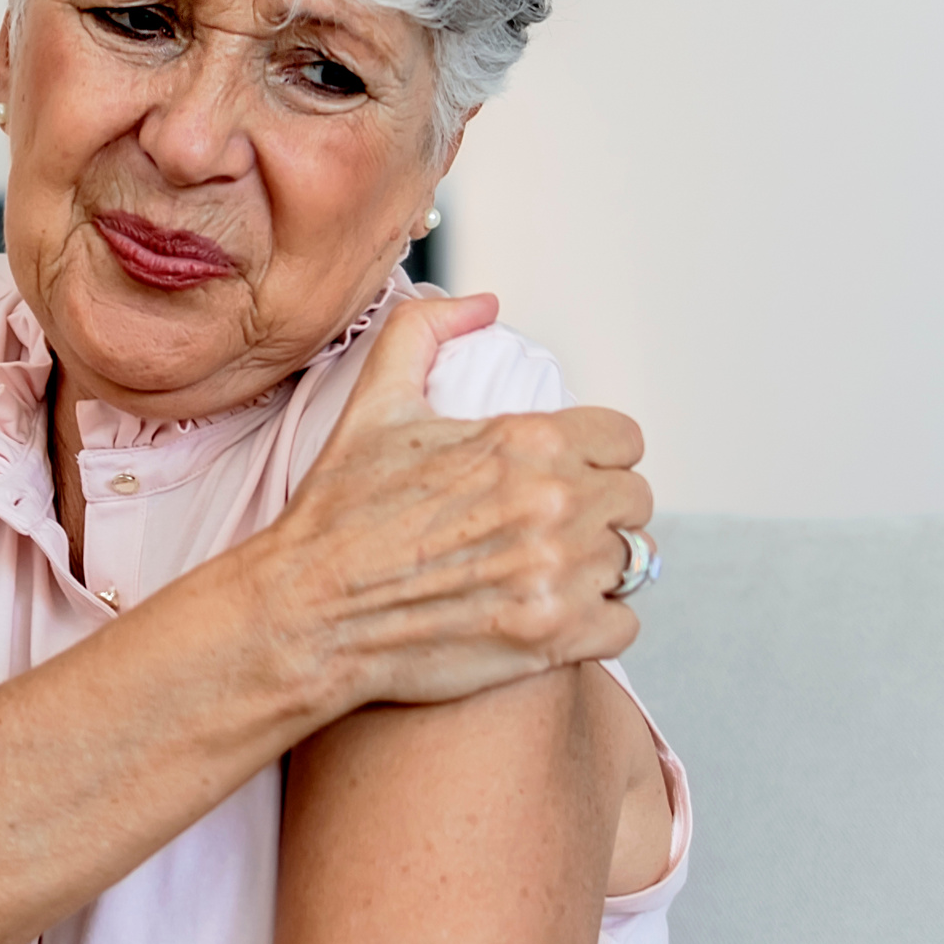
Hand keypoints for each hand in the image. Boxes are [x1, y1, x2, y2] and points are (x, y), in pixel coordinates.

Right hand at [249, 293, 654, 709]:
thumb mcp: (375, 404)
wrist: (309, 613)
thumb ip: (424, 333)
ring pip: (633, 563)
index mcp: (528, 441)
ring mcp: (558, 575)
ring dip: (600, 569)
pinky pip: (624, 626)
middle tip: (557, 527)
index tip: (571, 475)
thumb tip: (483, 305)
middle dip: (601, 511)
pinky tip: (557, 615)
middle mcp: (554, 504)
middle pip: (635, 502)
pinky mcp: (554, 639)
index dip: (599, 456)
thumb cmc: (338, 514)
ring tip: (554, 572)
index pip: (625, 439)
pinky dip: (598, 624)